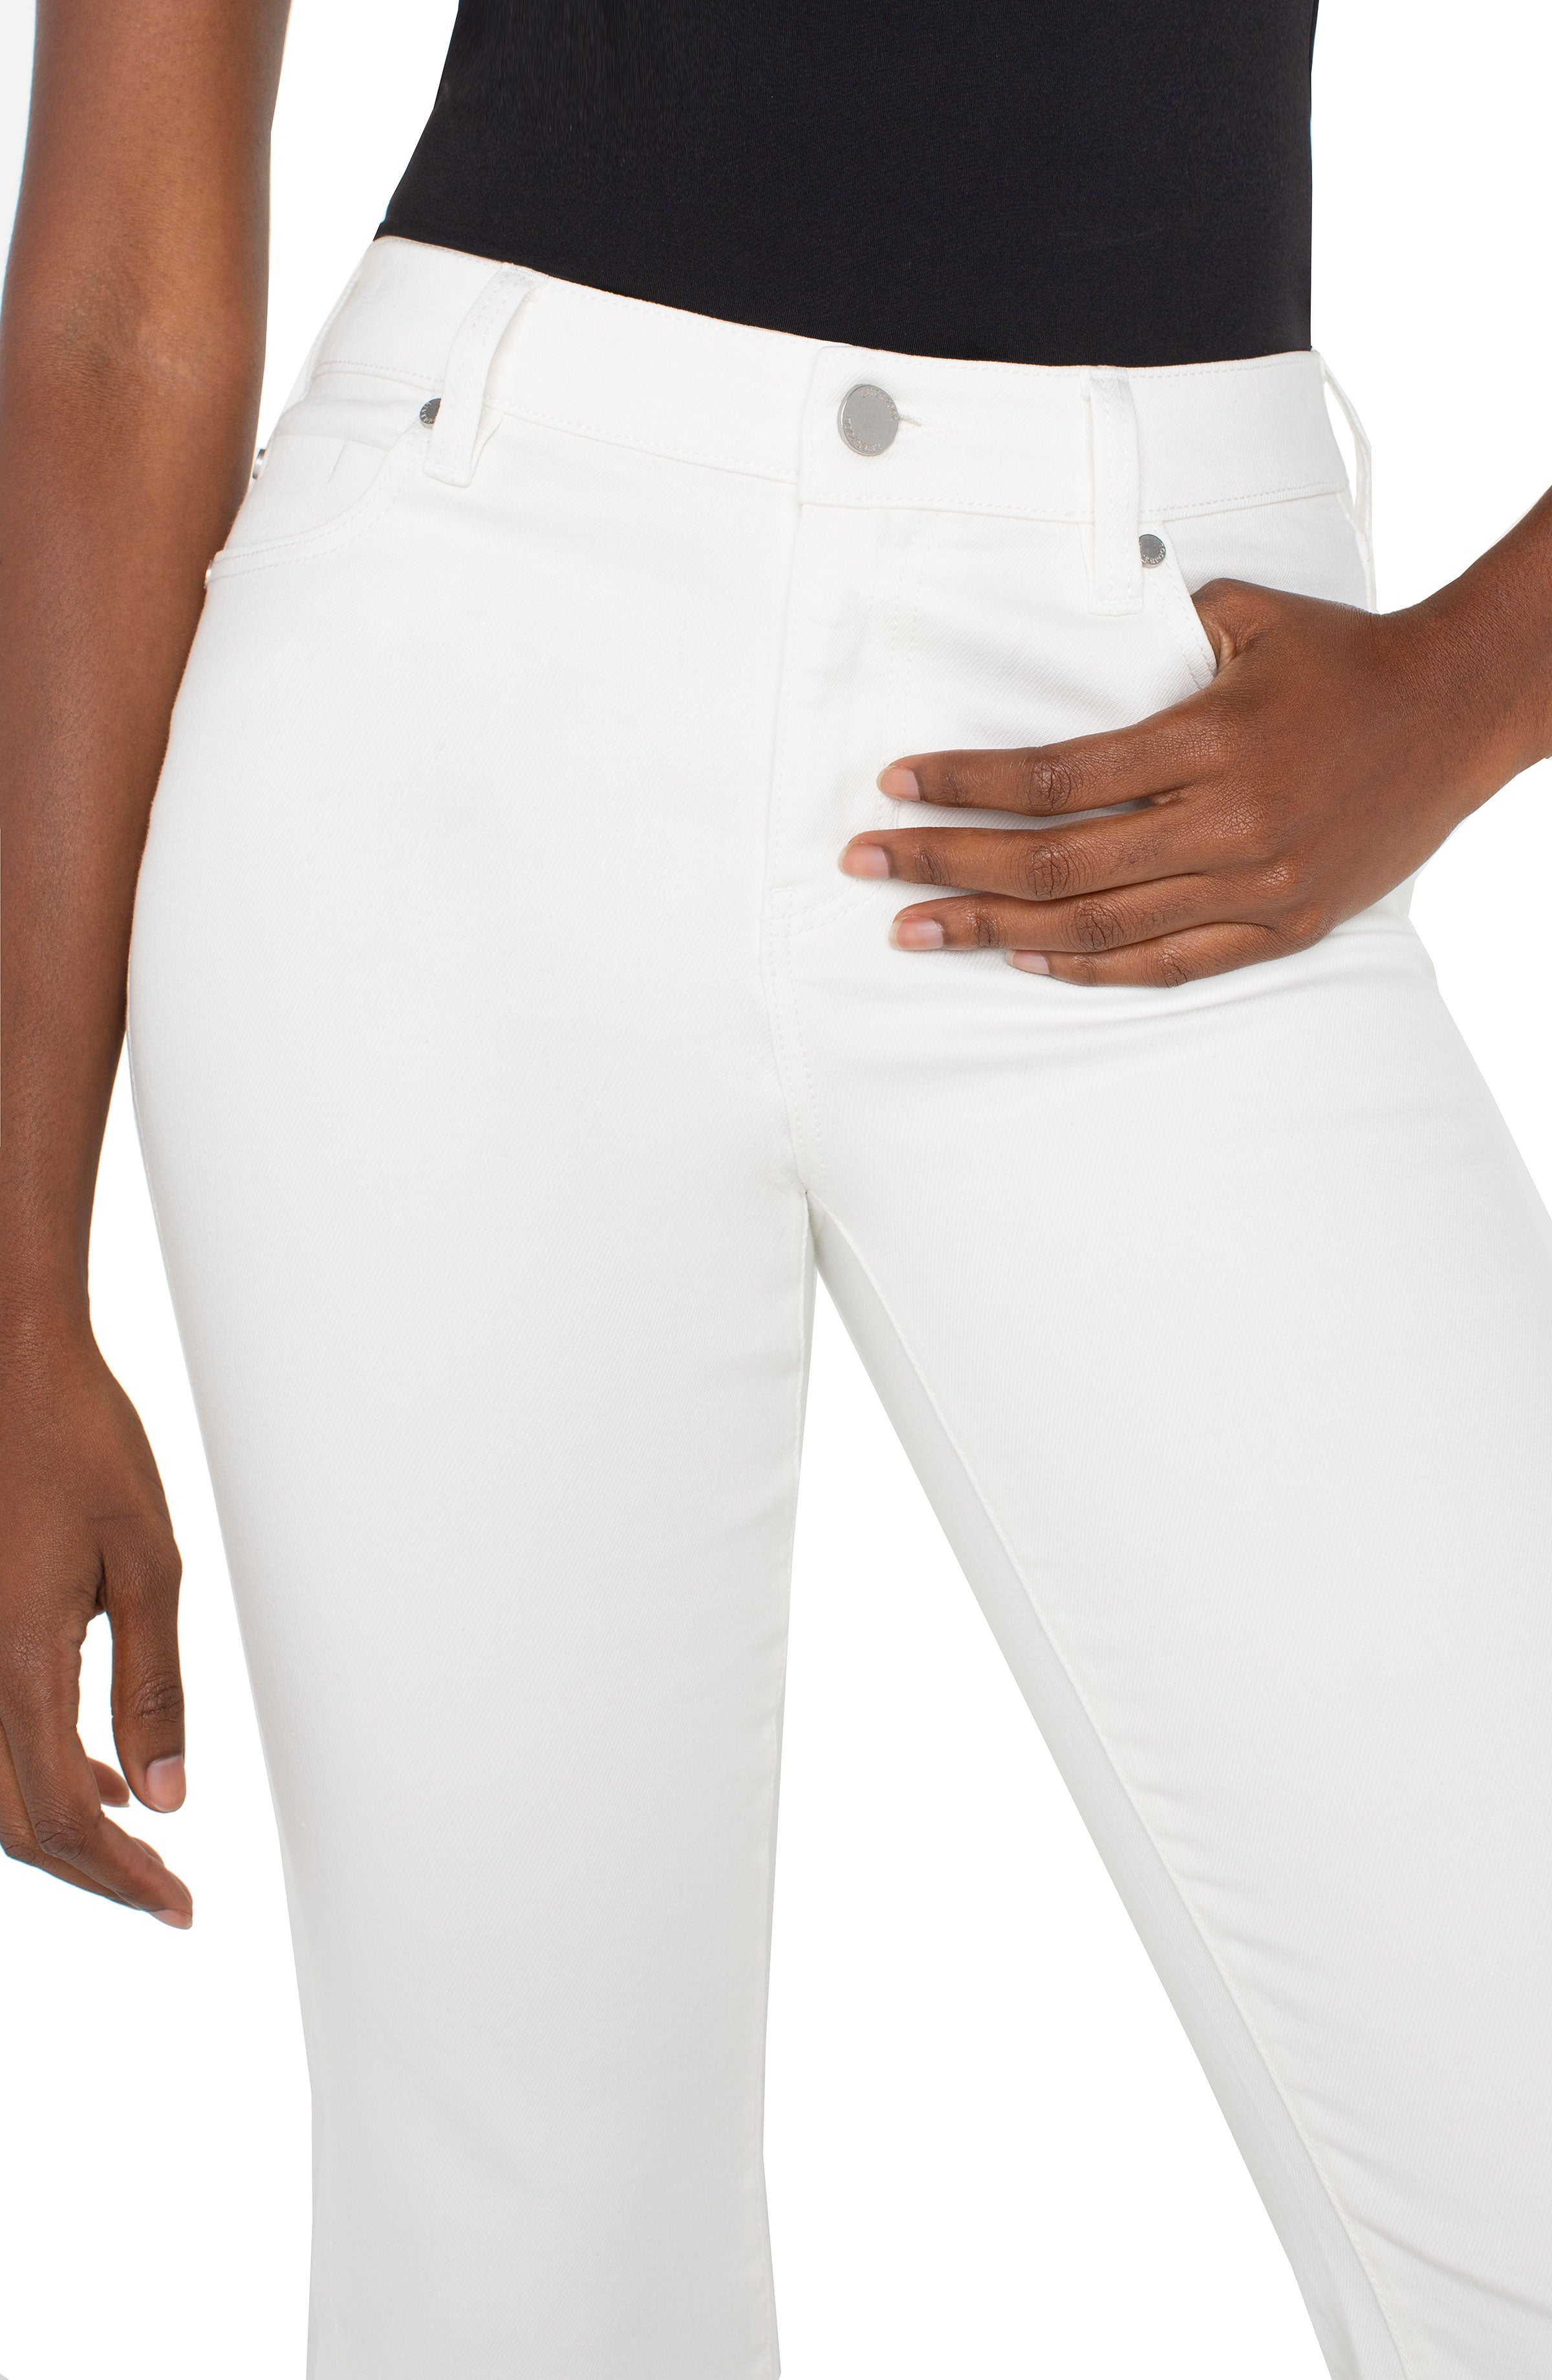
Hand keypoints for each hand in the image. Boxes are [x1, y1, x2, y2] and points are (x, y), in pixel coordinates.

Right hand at [0, 1327, 190, 1923]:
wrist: (11, 1362)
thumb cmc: (81, 1443)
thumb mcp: (149, 1563)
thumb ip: (153, 1686)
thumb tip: (163, 1796)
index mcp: (16, 1662)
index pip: (61, 1816)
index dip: (119, 1877)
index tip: (177, 1904)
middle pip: (13, 1823)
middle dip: (90, 1870)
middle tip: (163, 1894)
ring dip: (59, 1826)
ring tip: (135, 1842)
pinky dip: (33, 1772)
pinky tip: (93, 1770)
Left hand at [840, 574, 1550, 987]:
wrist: (1458, 710)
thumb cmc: (1344, 657)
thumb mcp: (1247, 618)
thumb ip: (1153, 636)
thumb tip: (1064, 649)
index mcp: (1210, 742)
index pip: (1056, 778)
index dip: (965, 786)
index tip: (895, 786)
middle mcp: (1228, 827)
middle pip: (1056, 864)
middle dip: (948, 865)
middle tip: (870, 866)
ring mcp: (1257, 890)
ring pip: (1098, 929)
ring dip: (994, 930)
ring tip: (918, 929)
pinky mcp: (1284, 929)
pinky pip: (1168, 966)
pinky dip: (1091, 970)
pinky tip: (1025, 961)